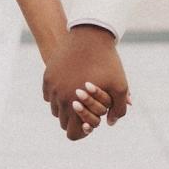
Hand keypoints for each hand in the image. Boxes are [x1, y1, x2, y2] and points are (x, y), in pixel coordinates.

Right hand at [42, 25, 129, 140]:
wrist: (90, 35)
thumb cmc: (107, 62)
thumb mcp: (120, 86)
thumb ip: (118, 109)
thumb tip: (108, 123)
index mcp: (76, 105)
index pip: (72, 133)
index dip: (82, 132)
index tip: (89, 124)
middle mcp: (59, 98)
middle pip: (63, 122)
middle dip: (74, 119)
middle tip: (87, 108)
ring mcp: (52, 86)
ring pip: (55, 108)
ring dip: (65, 106)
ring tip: (79, 97)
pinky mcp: (47, 76)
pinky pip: (49, 94)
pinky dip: (58, 94)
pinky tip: (70, 86)